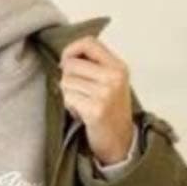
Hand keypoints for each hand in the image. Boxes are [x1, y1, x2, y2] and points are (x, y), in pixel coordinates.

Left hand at [58, 35, 134, 164]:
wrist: (121, 142)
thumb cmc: (111, 113)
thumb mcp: (111, 83)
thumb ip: (94, 67)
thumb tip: (65, 58)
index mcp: (118, 66)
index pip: (89, 42)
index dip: (71, 49)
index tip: (65, 62)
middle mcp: (113, 77)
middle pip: (71, 64)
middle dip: (67, 79)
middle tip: (78, 93)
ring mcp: (105, 93)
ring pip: (66, 82)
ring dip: (68, 95)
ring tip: (81, 105)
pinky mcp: (95, 109)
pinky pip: (68, 98)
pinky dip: (70, 107)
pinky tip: (80, 114)